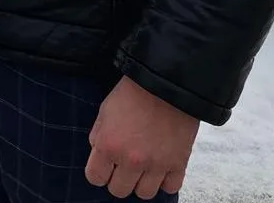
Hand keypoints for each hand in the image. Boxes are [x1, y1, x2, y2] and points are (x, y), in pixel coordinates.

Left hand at [85, 77, 199, 198]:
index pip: (95, 178)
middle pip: (118, 191)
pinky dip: (166, 181)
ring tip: (144, 168)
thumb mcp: (104, 112)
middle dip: (119, 179)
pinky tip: (162, 168)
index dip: (99, 172)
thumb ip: (99, 137)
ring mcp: (156, 164)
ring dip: (142, 182)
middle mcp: (131, 160)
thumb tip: (100, 156)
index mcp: (108, 146)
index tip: (105, 166)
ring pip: (144, 194)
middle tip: (124, 166)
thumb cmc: (132, 94)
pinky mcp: (178, 163)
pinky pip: (170, 188)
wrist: (166, 83)